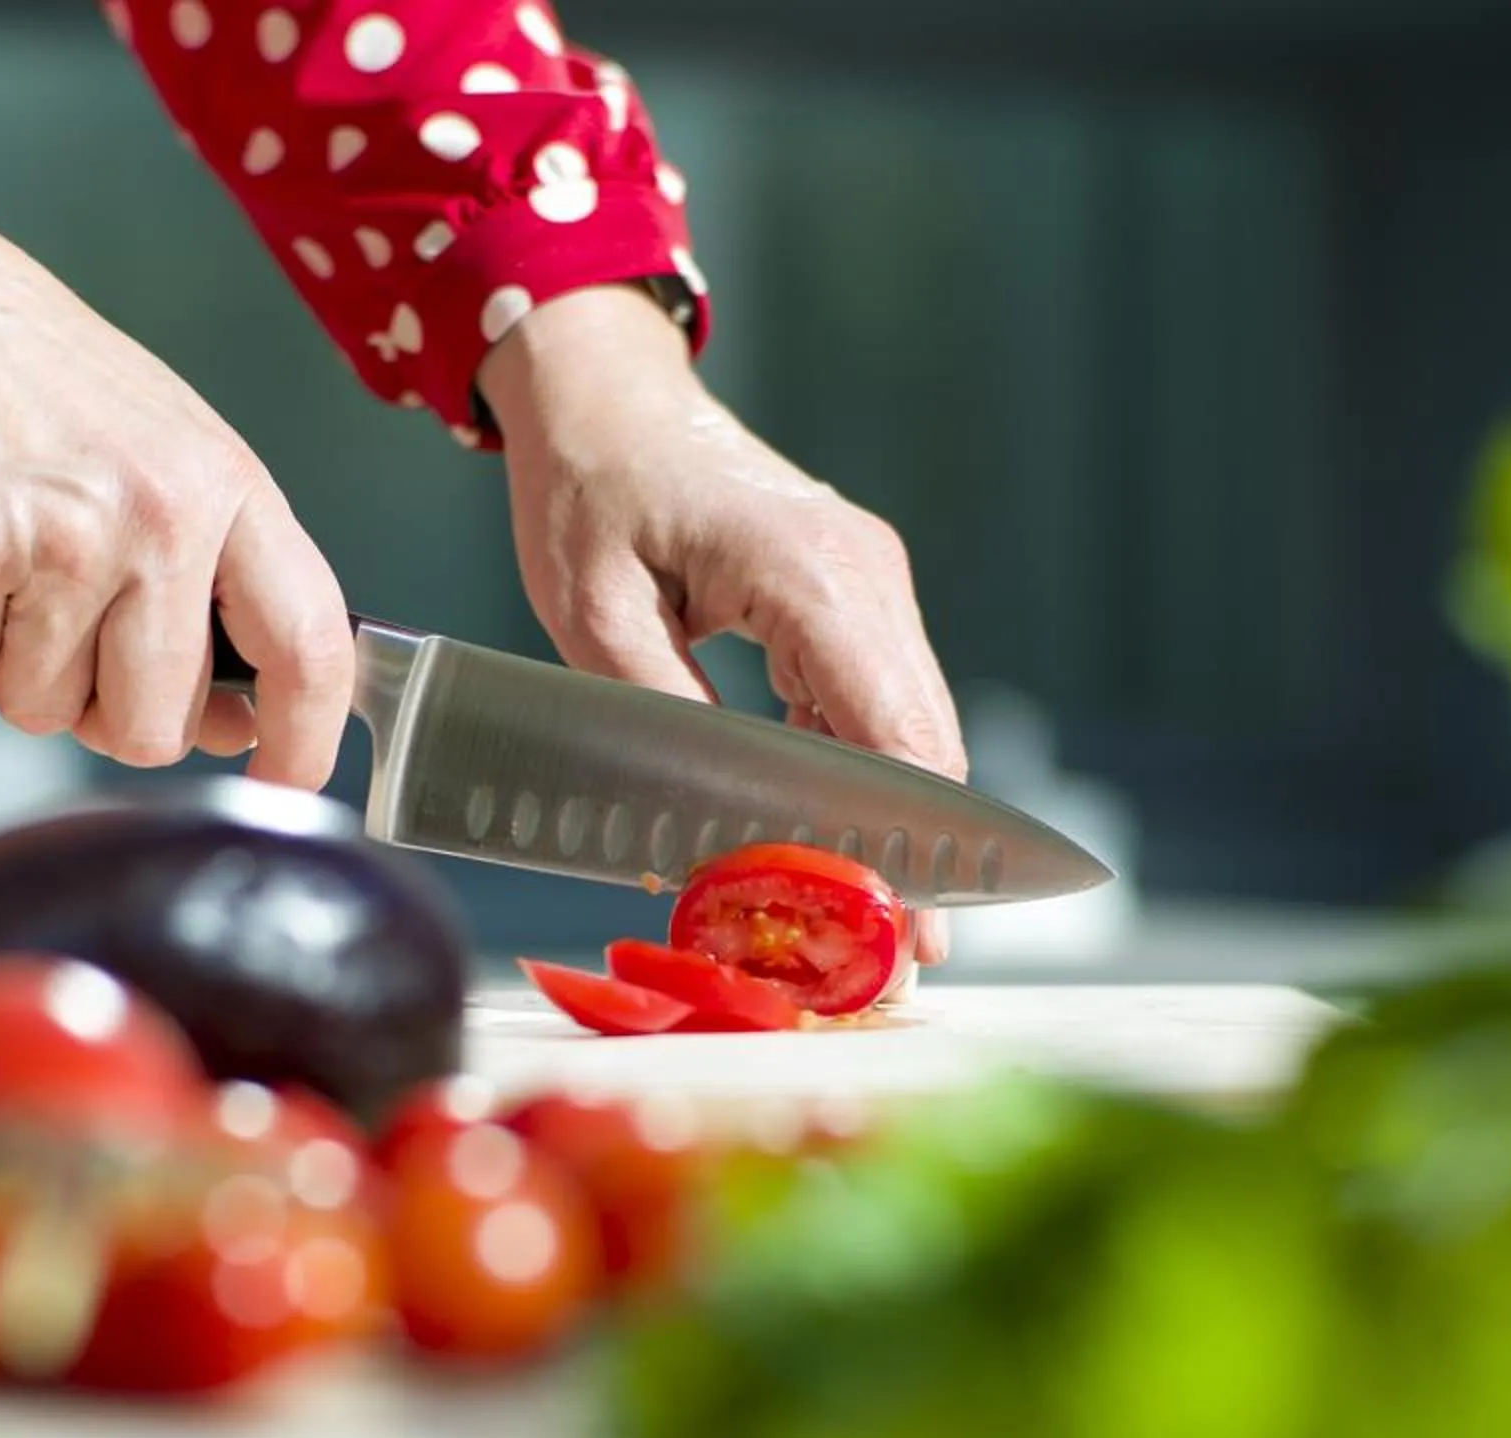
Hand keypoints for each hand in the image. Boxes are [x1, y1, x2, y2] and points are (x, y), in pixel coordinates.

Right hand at [0, 104, 353, 787]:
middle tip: (60, 637)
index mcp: (224, 485)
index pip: (310, 642)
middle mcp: (158, 514)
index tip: (285, 776)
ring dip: (2, 666)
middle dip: (100, 715)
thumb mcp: (157, 448)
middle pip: (155, 724)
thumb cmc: (18, 373)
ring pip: (41, 709)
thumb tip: (235, 720)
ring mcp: (63, 535)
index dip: (306, 738)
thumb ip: (208, 576)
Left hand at [477, 286, 968, 962]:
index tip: (904, 934)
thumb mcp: (593, 618)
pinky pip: (873, 706)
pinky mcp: (851, 600)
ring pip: (908, 733)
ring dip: (887, 826)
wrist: (605, 397)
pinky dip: (857, 780)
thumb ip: (662, 728)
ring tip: (861, 924)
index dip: (904, 847)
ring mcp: (870, 585)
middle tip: (894, 966)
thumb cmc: (587, 491)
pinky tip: (824, 845)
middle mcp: (867, 577)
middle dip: (913, 859)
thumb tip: (715, 843)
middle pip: (922, 746)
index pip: (895, 737)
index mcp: (812, 575)